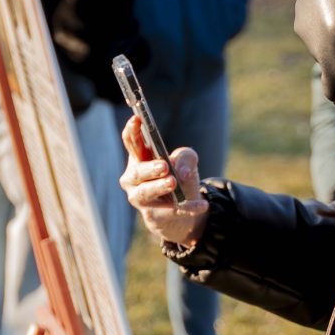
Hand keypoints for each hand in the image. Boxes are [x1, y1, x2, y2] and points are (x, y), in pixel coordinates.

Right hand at [120, 115, 207, 248]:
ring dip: (159, 187)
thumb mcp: (186, 162)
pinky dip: (188, 208)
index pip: (131, 142)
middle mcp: (133, 179)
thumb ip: (186, 157)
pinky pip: (170, 211)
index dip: (132, 131)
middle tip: (164, 166)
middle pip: (136, 172)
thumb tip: (181, 172)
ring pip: (145, 193)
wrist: (183, 206)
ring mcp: (140, 198)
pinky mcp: (154, 216)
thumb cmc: (178, 177)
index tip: (137, 119)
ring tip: (173, 182)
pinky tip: (202, 205)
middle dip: (149, 168)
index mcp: (139, 159)